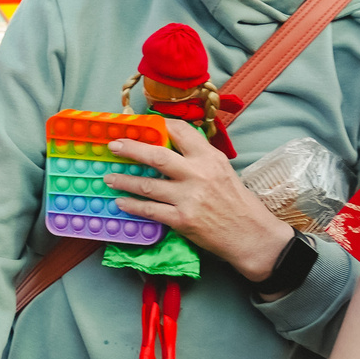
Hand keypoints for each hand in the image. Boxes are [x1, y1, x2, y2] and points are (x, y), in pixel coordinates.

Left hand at [105, 120, 293, 282]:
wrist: (250, 234)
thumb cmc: (237, 203)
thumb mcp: (223, 170)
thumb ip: (199, 159)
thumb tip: (173, 149)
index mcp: (210, 157)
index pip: (182, 131)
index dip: (160, 126)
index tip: (143, 125)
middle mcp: (198, 173)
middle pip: (157, 155)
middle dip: (132, 148)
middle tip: (114, 146)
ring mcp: (188, 197)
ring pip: (148, 185)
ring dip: (125, 181)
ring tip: (109, 177)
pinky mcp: (181, 219)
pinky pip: (149, 210)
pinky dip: (132, 206)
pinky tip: (120, 202)